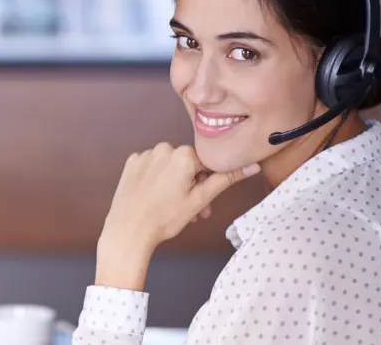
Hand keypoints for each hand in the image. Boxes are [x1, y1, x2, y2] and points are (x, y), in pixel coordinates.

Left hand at [95, 142, 259, 289]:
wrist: (128, 231)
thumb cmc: (163, 219)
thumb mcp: (200, 201)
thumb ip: (226, 179)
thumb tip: (252, 166)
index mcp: (183, 155)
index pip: (207, 163)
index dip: (207, 183)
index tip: (203, 200)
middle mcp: (163, 148)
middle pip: (188, 164)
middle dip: (192, 185)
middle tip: (191, 210)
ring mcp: (145, 155)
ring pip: (169, 165)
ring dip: (175, 183)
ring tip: (172, 207)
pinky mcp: (132, 162)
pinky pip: (152, 167)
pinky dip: (156, 179)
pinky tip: (154, 197)